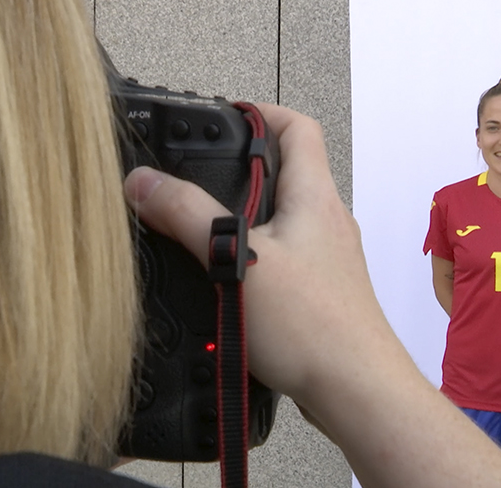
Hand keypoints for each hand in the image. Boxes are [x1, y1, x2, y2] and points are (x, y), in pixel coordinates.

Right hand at [123, 103, 385, 408]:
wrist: (355, 389)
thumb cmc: (313, 326)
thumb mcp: (236, 261)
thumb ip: (187, 217)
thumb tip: (145, 183)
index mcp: (314, 197)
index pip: (298, 127)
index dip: (261, 111)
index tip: (224, 115)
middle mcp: (327, 221)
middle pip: (288, 171)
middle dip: (240, 169)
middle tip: (197, 175)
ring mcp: (327, 258)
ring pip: (284, 218)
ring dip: (245, 217)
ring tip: (202, 227)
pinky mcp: (321, 291)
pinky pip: (286, 256)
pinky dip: (255, 255)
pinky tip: (228, 280)